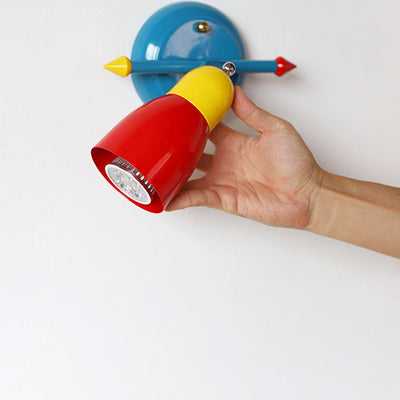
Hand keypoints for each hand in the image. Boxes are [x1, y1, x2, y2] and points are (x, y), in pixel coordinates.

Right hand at [166, 86, 323, 228]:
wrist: (307, 194)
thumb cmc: (297, 163)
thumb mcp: (276, 129)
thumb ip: (252, 113)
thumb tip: (236, 91)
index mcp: (236, 143)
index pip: (207, 129)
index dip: (192, 122)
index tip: (178, 113)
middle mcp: (225, 161)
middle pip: (193, 153)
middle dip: (176, 148)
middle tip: (158, 141)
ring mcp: (222, 180)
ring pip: (190, 177)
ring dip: (173, 174)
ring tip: (154, 169)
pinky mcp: (224, 198)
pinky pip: (197, 197)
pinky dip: (181, 198)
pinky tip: (166, 196)